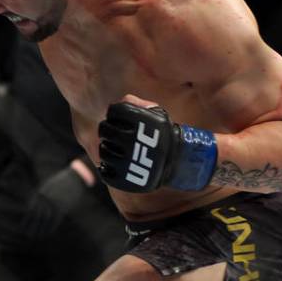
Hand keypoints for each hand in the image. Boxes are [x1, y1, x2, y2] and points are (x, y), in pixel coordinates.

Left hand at [20, 162, 90, 239]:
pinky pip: (56, 219)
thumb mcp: (47, 187)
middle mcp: (45, 199)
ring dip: (40, 229)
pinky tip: (48, 233)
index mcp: (40, 194)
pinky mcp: (63, 206)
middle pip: (36, 215)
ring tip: (37, 237)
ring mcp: (54, 203)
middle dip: (32, 226)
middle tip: (28, 235)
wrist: (74, 177)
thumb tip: (32, 207)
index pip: (30, 209)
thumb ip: (40, 196)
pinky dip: (51, 227)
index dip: (27, 220)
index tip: (23, 227)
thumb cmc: (60, 182)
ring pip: (45, 219)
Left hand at [97, 99, 217, 192]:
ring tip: (117, 149)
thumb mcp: (157, 116)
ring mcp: (127, 162)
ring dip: (107, 148)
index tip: (119, 118)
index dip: (115, 113)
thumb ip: (140, 105)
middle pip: (104, 130)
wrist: (178, 164)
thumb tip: (124, 100)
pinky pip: (104, 172)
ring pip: (103, 151)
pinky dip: (107, 168)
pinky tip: (115, 164)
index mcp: (141, 123)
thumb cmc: (162, 136)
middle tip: (113, 134)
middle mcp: (133, 141)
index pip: (114, 111)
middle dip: (107, 130)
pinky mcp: (123, 180)